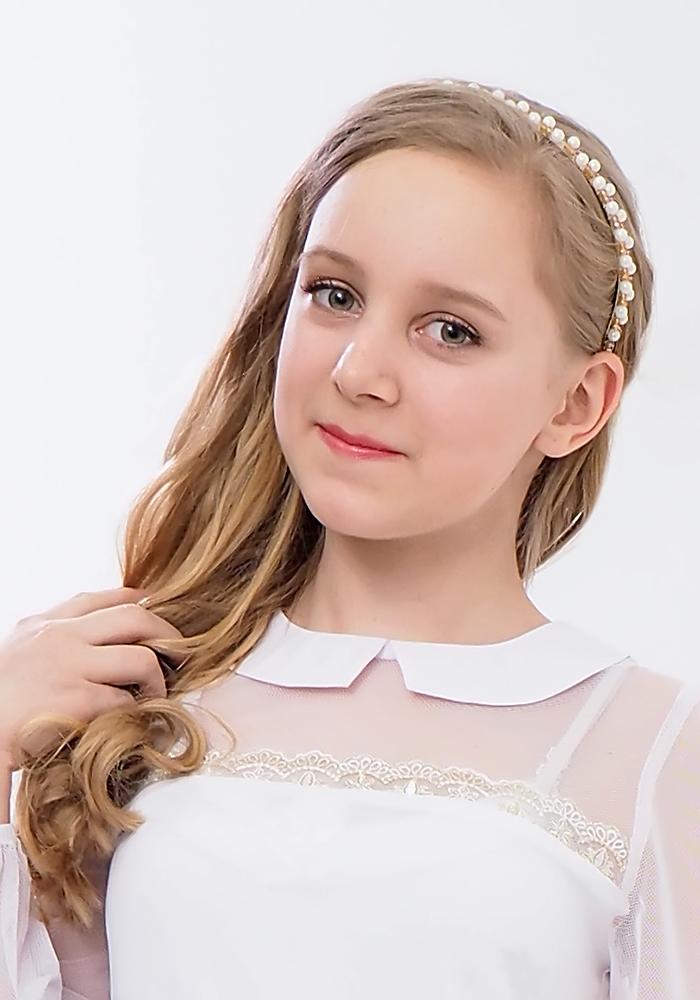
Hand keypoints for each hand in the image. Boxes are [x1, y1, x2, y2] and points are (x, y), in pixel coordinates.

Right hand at [0, 588, 181, 767]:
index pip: (102, 598)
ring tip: (156, 695)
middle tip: (179, 656)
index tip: (157, 608)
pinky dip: (135, 713)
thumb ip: (54, 639)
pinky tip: (134, 721)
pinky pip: (125, 700)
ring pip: (141, 658)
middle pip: (135, 617)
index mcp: (44, 624)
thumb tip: (95, 636)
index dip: (138, 600)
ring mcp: (69, 666)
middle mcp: (59, 636)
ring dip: (157, 681)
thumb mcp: (19, 651)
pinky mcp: (76, 699)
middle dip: (167, 635)